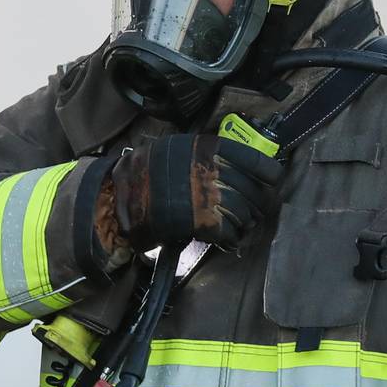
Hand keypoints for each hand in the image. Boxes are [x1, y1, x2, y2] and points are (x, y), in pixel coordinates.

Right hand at [110, 134, 281, 249]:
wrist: (117, 197)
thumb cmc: (144, 172)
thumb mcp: (176, 149)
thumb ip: (205, 155)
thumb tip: (236, 165)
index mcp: (207, 148)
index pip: (257, 160)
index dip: (269, 174)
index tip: (270, 182)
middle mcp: (211, 169)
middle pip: (255, 190)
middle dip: (259, 204)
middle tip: (256, 210)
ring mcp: (206, 196)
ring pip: (245, 213)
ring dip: (246, 223)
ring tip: (242, 226)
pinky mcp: (199, 222)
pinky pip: (229, 232)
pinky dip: (232, 238)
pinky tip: (228, 239)